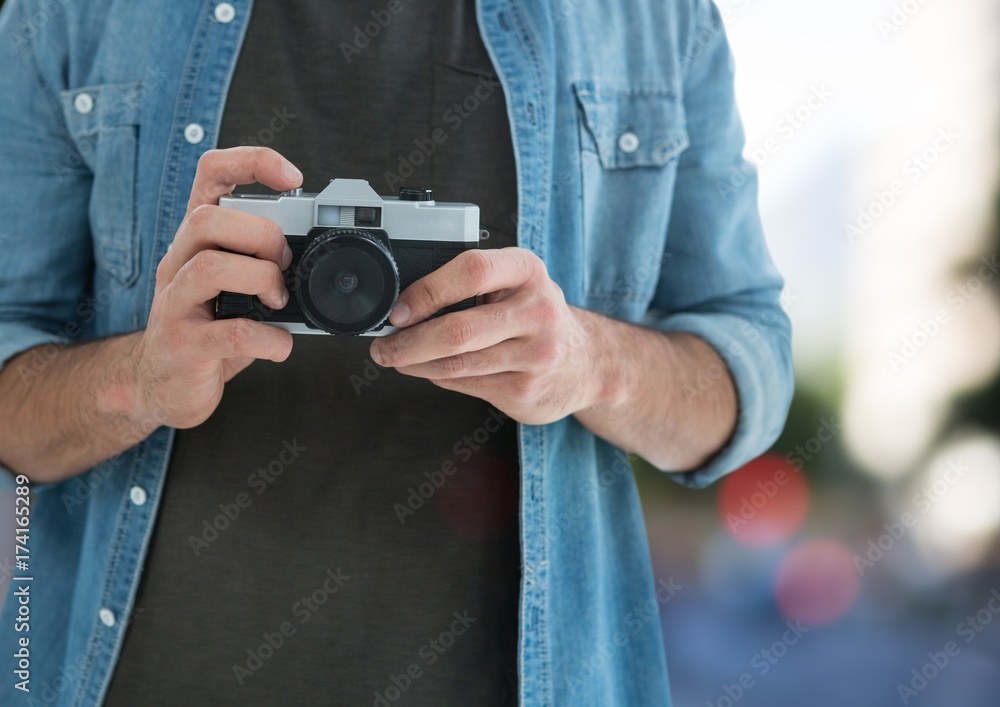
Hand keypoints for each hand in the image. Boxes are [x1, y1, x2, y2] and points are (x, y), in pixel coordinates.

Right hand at [128, 147, 302, 428]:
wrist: (160, 385)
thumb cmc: (208, 330)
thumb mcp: (234, 288)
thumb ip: (265, 264)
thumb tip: (321, 254)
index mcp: (196, 239)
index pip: (210, 173)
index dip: (252, 162)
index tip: (293, 178)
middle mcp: (178, 262)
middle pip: (208, 218)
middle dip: (262, 235)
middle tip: (284, 264)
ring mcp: (175, 304)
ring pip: (211, 266)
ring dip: (262, 279)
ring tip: (278, 301)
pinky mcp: (183, 346)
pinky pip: (231, 333)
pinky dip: (270, 338)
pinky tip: (280, 344)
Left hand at [369, 247, 604, 424]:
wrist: (587, 363)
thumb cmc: (535, 316)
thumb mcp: (515, 284)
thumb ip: (471, 284)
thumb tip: (405, 304)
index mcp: (527, 271)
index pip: (471, 270)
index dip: (426, 291)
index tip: (398, 311)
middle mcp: (537, 311)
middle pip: (458, 330)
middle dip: (408, 342)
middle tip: (384, 347)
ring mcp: (535, 355)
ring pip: (457, 364)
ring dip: (415, 364)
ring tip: (397, 358)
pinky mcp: (526, 390)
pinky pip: (465, 384)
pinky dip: (438, 377)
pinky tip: (430, 370)